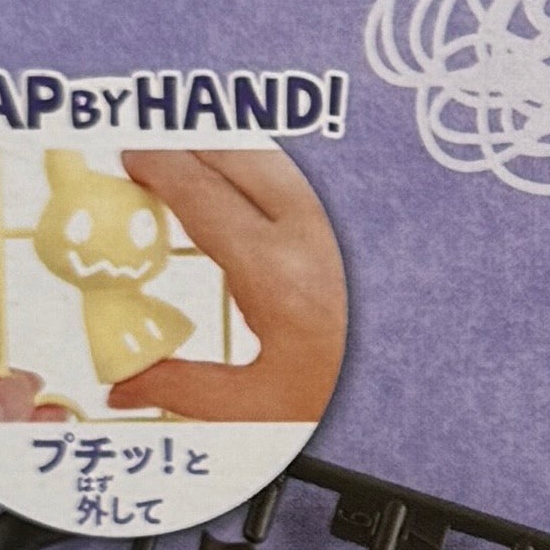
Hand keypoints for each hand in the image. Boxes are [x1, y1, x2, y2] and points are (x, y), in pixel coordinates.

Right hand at [107, 150, 347, 424]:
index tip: (132, 157)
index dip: (159, 166)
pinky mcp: (359, 228)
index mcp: (275, 270)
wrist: (425, 397)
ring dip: (230, 153)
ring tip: (193, 166)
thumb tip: (123, 383)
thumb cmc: (349, 398)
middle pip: (238, 153)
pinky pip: (305, 179)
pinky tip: (247, 190)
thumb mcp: (256, 405)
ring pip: (277, 159)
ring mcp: (341, 224)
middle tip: (152, 154)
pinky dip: (265, 171)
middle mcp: (313, 232)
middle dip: (189, 144)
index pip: (201, 192)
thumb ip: (180, 387)